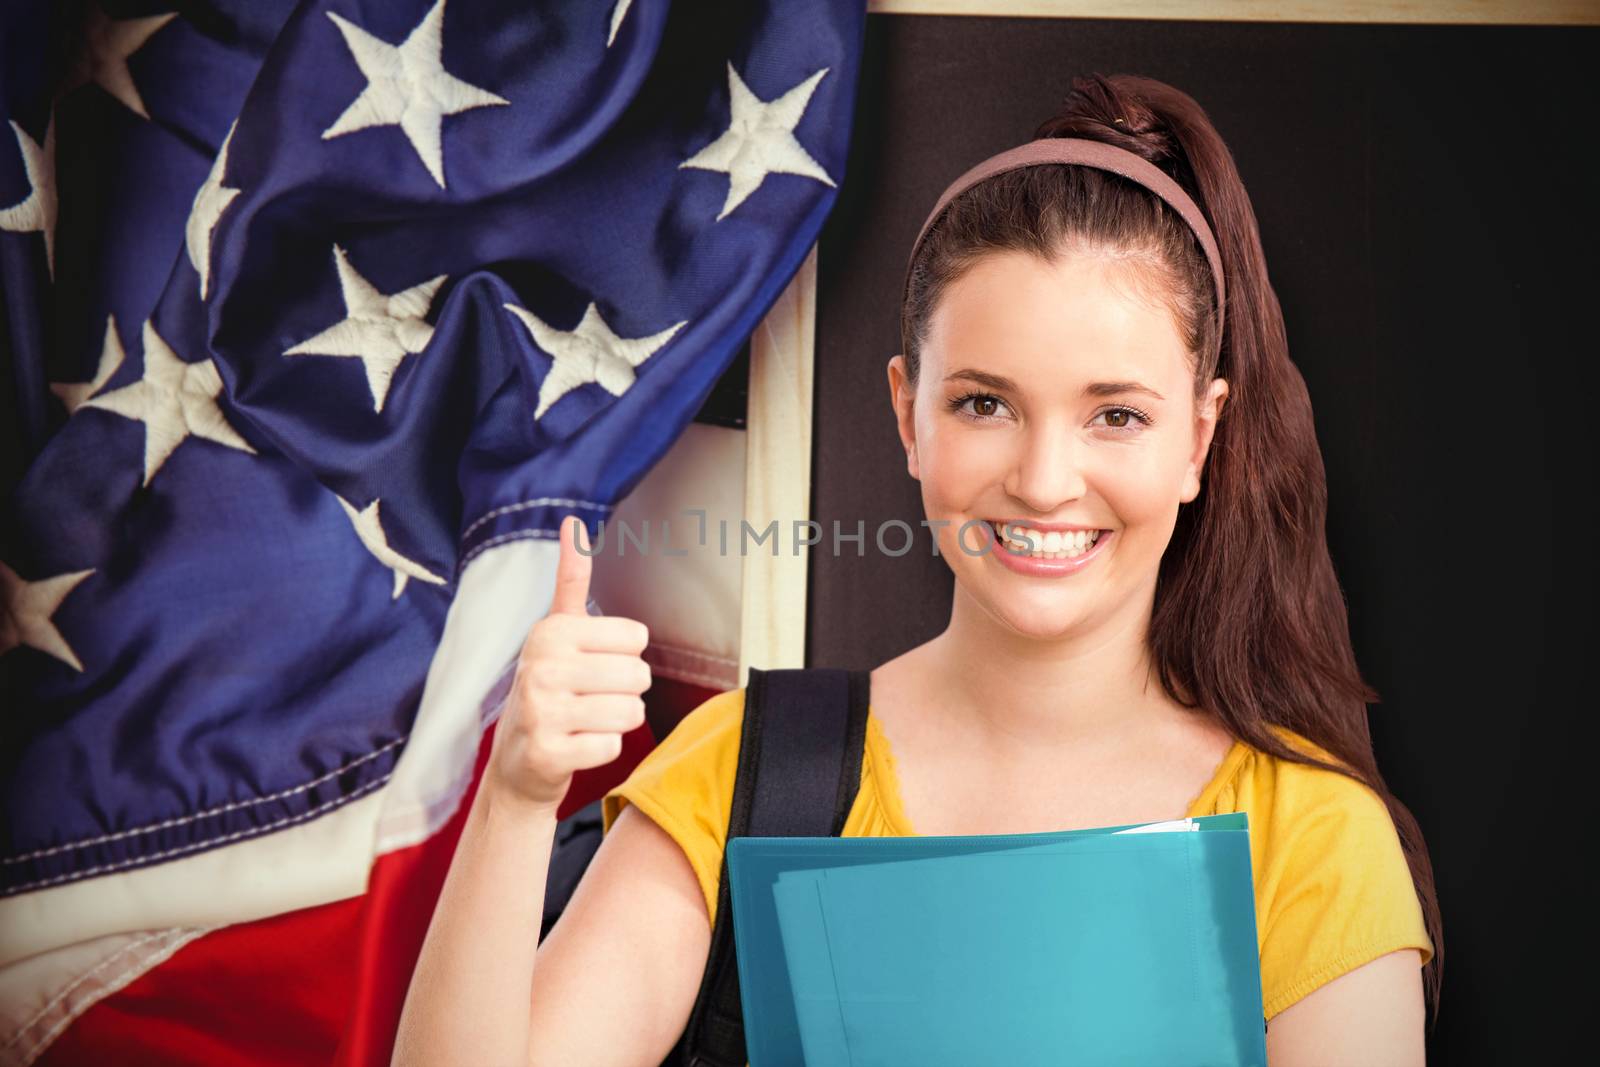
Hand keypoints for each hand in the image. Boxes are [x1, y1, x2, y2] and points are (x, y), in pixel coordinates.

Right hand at [486, 516, 650, 814]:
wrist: (517, 762)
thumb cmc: (547, 690)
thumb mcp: (556, 633)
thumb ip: (570, 580)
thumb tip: (573, 521)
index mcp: (550, 632)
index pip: (636, 637)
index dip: (623, 657)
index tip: (591, 666)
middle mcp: (541, 667)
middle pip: (638, 675)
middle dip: (625, 692)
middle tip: (590, 699)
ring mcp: (541, 711)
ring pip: (630, 712)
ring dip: (616, 722)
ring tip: (584, 722)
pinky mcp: (547, 753)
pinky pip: (612, 746)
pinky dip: (601, 750)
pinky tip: (575, 746)